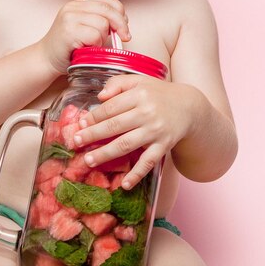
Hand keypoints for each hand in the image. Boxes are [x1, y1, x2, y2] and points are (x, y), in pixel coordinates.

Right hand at [38, 0, 130, 76]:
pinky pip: (95, 35)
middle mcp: (73, 6)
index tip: (124, 24)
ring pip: (103, 23)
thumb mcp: (85, 27)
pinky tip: (87, 49)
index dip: (119, 11)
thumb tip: (123, 23)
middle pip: (108, 9)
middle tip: (125, 37)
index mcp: (79, 3)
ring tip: (93, 44)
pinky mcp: (68, 31)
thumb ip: (100, 20)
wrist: (46, 59)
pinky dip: (96, 44)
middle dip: (121, 24)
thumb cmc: (69, 47)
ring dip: (103, 38)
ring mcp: (69, 17)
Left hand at [73, 74, 197, 188]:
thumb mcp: (138, 81)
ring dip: (105, 154)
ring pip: (126, 145)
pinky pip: (148, 162)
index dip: (93, 117)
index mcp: (138, 94)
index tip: (80, 124)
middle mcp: (147, 113)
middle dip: (92, 135)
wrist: (189, 107)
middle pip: (114, 126)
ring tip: (88, 160)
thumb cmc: (157, 93)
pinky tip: (124, 184)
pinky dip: (136, 175)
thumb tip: (99, 97)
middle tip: (75, 143)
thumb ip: (117, 84)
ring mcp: (155, 131)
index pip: (110, 107)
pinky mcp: (164, 146)